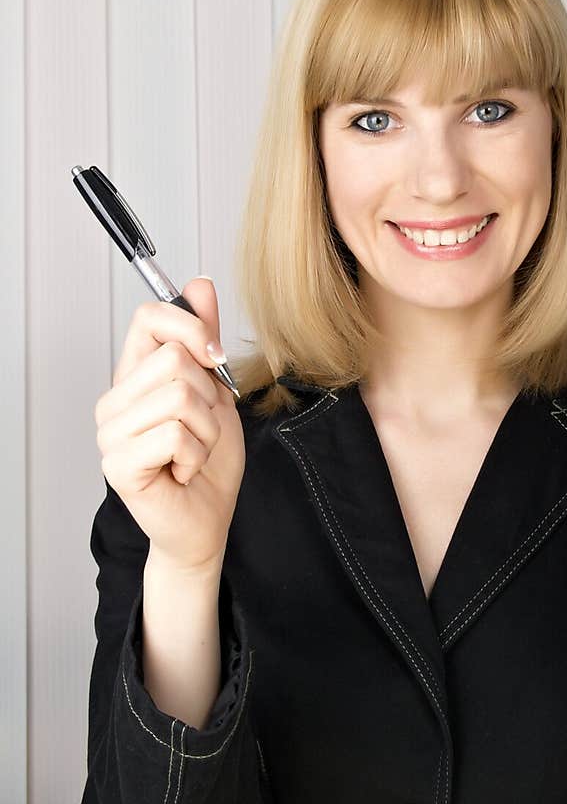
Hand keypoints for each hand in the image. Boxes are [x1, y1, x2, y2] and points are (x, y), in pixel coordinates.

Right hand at [95, 277, 245, 571]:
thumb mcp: (217, 390)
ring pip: (180, 396)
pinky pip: (175, 434)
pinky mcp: (118, 465)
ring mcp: (111, 433)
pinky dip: (196, 454)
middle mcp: (115, 400)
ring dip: (206, 429)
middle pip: (175, 358)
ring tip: (192, 451)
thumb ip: (205, 339)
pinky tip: (183, 470)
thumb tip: (199, 283)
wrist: (207, 520)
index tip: (214, 356)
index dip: (192, 327)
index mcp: (134, 375)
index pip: (148, 317)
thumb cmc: (208, 460)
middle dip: (209, 395)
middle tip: (202, 426)